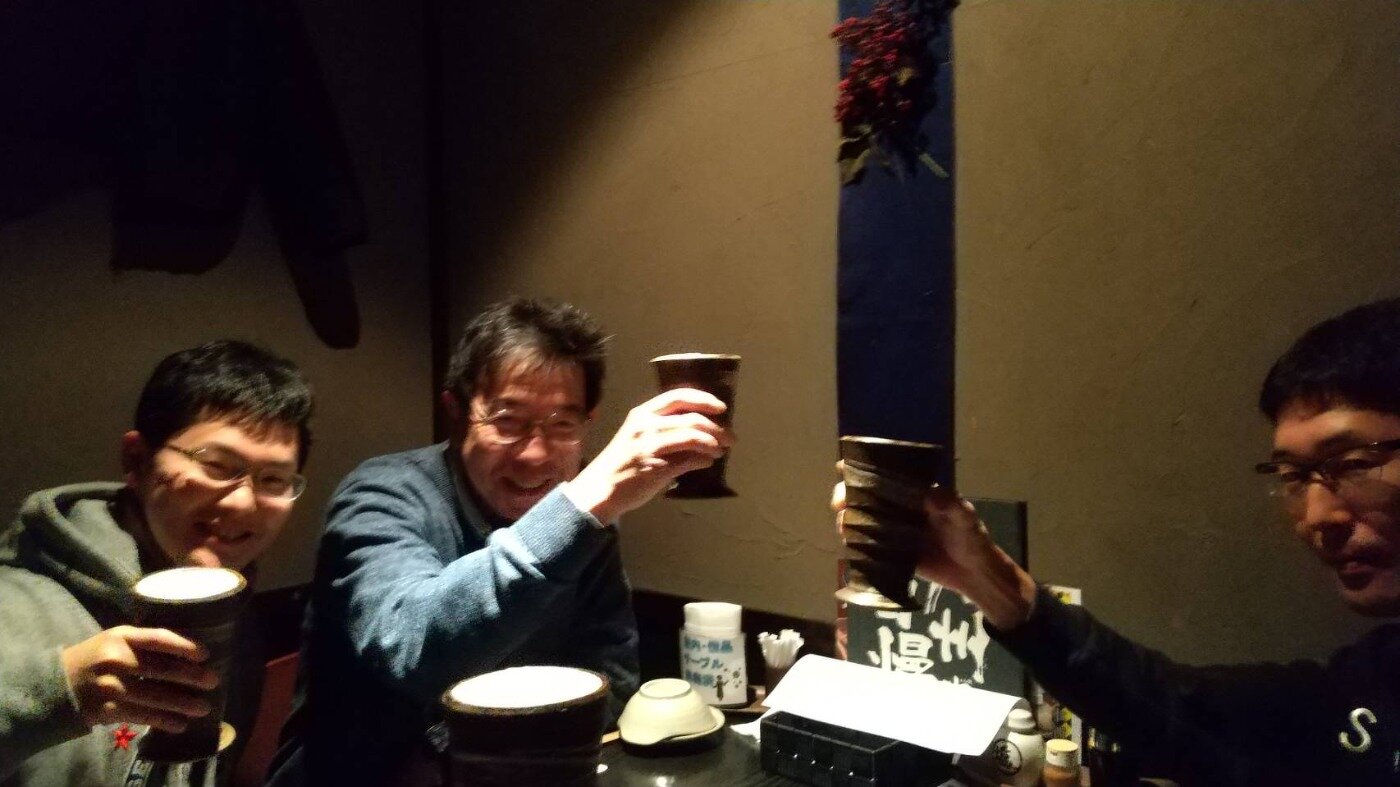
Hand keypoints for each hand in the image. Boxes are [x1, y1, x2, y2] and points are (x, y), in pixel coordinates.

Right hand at [61, 626, 217, 732]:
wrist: (58, 684)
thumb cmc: (98, 657)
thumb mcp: (116, 639)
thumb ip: (145, 641)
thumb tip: (189, 650)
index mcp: (121, 636)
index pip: (158, 638)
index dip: (184, 646)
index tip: (205, 654)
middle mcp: (116, 659)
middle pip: (161, 669)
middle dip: (191, 676)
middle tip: (213, 681)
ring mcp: (111, 686)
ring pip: (155, 696)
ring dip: (183, 704)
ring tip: (204, 708)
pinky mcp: (107, 710)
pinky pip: (142, 716)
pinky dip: (164, 721)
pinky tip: (181, 725)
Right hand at [564, 388, 733, 522]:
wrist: (600, 489)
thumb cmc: (622, 463)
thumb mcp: (638, 437)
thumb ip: (665, 429)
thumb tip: (701, 429)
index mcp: (642, 413)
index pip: (678, 396)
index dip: (704, 400)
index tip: (722, 408)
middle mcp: (646, 425)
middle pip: (692, 418)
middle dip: (717, 427)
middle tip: (730, 437)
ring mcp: (651, 446)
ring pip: (694, 436)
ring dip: (714, 444)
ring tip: (721, 451)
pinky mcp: (657, 467)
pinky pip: (690, 460)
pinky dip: (704, 460)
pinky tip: (708, 463)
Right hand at [831, 465, 1035, 629]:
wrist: (975, 574)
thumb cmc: (972, 538)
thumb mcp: (965, 518)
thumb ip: (951, 505)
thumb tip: (930, 493)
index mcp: (916, 492)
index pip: (886, 474)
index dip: (863, 470)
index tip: (844, 468)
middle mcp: (900, 507)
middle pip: (866, 496)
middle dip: (848, 495)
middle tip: (840, 502)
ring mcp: (893, 530)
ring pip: (862, 519)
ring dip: (849, 519)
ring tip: (843, 525)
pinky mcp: (890, 553)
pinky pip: (868, 545)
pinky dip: (856, 543)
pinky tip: (849, 543)